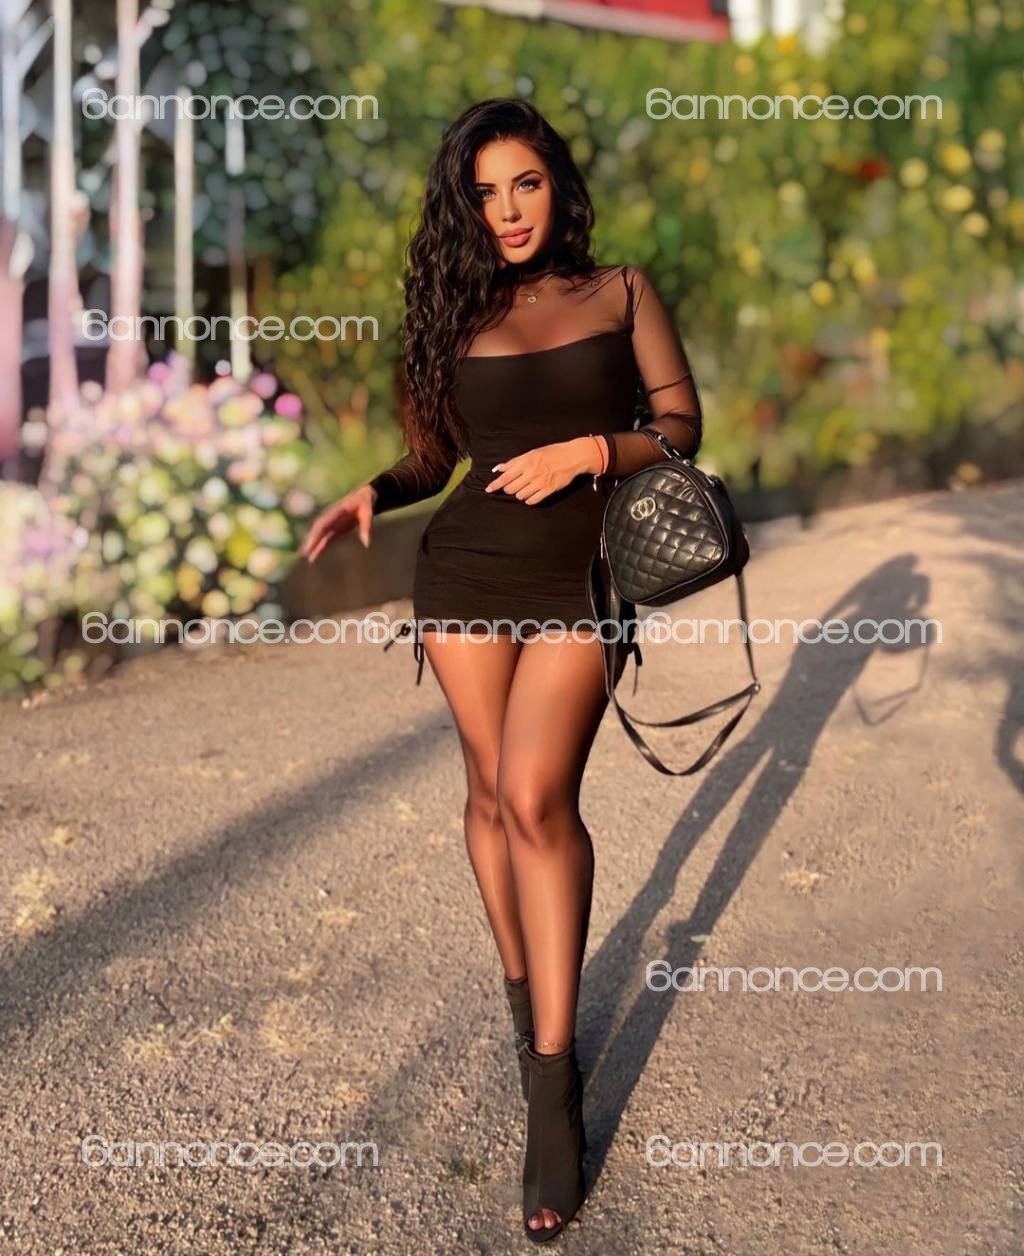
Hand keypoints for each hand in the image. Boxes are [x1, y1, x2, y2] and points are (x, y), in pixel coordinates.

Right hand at [299, 484, 375, 562]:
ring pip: (319, 536)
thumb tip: (366, 544)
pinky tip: (312, 557)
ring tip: (303, 556)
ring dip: (312, 545)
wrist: (362, 497)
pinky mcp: (334, 529)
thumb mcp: (368, 514)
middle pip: (317, 530)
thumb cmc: (365, 505)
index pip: (323, 523)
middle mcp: (330, 517)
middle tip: (304, 552)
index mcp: (336, 511)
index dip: (316, 533)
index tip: (310, 542)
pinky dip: (318, 548)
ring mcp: (331, 524)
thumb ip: (366, 527)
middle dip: (310, 541)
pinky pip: (324, 540)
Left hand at [485, 437, 604, 504]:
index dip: (495, 485)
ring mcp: (540, 482)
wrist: (572, 457)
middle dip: (510, 488)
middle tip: (515, 484)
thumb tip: (499, 468)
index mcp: (525, 462)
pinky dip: (529, 500)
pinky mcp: (549, 489)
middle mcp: (531, 473)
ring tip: (526, 487)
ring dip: (520, 494)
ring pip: (521, 495)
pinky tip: (531, 495)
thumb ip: (514, 462)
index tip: (488, 490)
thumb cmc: (551, 453)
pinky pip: (533, 500)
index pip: (505, 477)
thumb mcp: (531, 453)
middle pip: (511, 489)